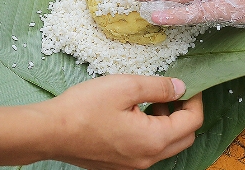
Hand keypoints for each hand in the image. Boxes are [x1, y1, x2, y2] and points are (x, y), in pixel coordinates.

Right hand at [44, 75, 202, 169]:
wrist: (50, 132)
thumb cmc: (85, 108)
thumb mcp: (126, 87)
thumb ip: (159, 87)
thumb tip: (181, 88)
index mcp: (153, 140)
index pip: (192, 122)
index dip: (195, 99)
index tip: (189, 82)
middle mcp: (147, 159)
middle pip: (184, 138)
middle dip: (185, 113)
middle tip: (172, 91)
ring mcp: (133, 166)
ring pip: (166, 146)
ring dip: (167, 123)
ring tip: (150, 100)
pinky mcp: (120, 165)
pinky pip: (147, 151)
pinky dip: (151, 133)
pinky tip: (133, 114)